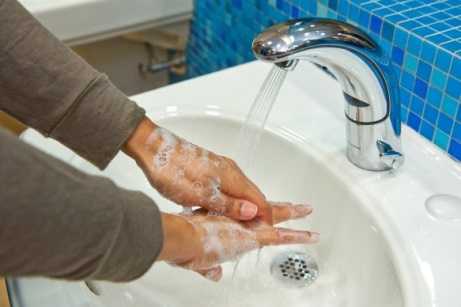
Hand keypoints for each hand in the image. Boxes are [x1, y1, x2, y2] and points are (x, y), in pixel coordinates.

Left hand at [124, 117, 271, 222]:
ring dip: (242, 208)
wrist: (152, 149)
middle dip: (255, 214)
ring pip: (240, 191)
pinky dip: (230, 201)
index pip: (259, 200)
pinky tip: (220, 211)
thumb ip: (228, 204)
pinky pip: (229, 187)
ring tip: (236, 226)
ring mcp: (220, 168)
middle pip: (253, 195)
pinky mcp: (210, 169)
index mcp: (232, 176)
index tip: (261, 233)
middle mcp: (231, 170)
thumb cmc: (173, 171)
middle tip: (250, 234)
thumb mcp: (200, 195)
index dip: (264, 218)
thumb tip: (252, 211)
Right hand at [158, 202, 316, 281]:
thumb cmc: (184, 245)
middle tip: (294, 205)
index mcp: (224, 221)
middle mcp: (238, 219)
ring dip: (292, 214)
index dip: (255, 213)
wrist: (183, 239)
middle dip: (279, 208)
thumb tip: (216, 275)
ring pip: (276, 216)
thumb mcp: (198, 262)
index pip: (245, 216)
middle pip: (264, 211)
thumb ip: (208, 268)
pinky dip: (298, 236)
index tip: (262, 211)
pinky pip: (282, 235)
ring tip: (305, 209)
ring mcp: (247, 225)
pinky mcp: (253, 235)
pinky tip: (311, 236)